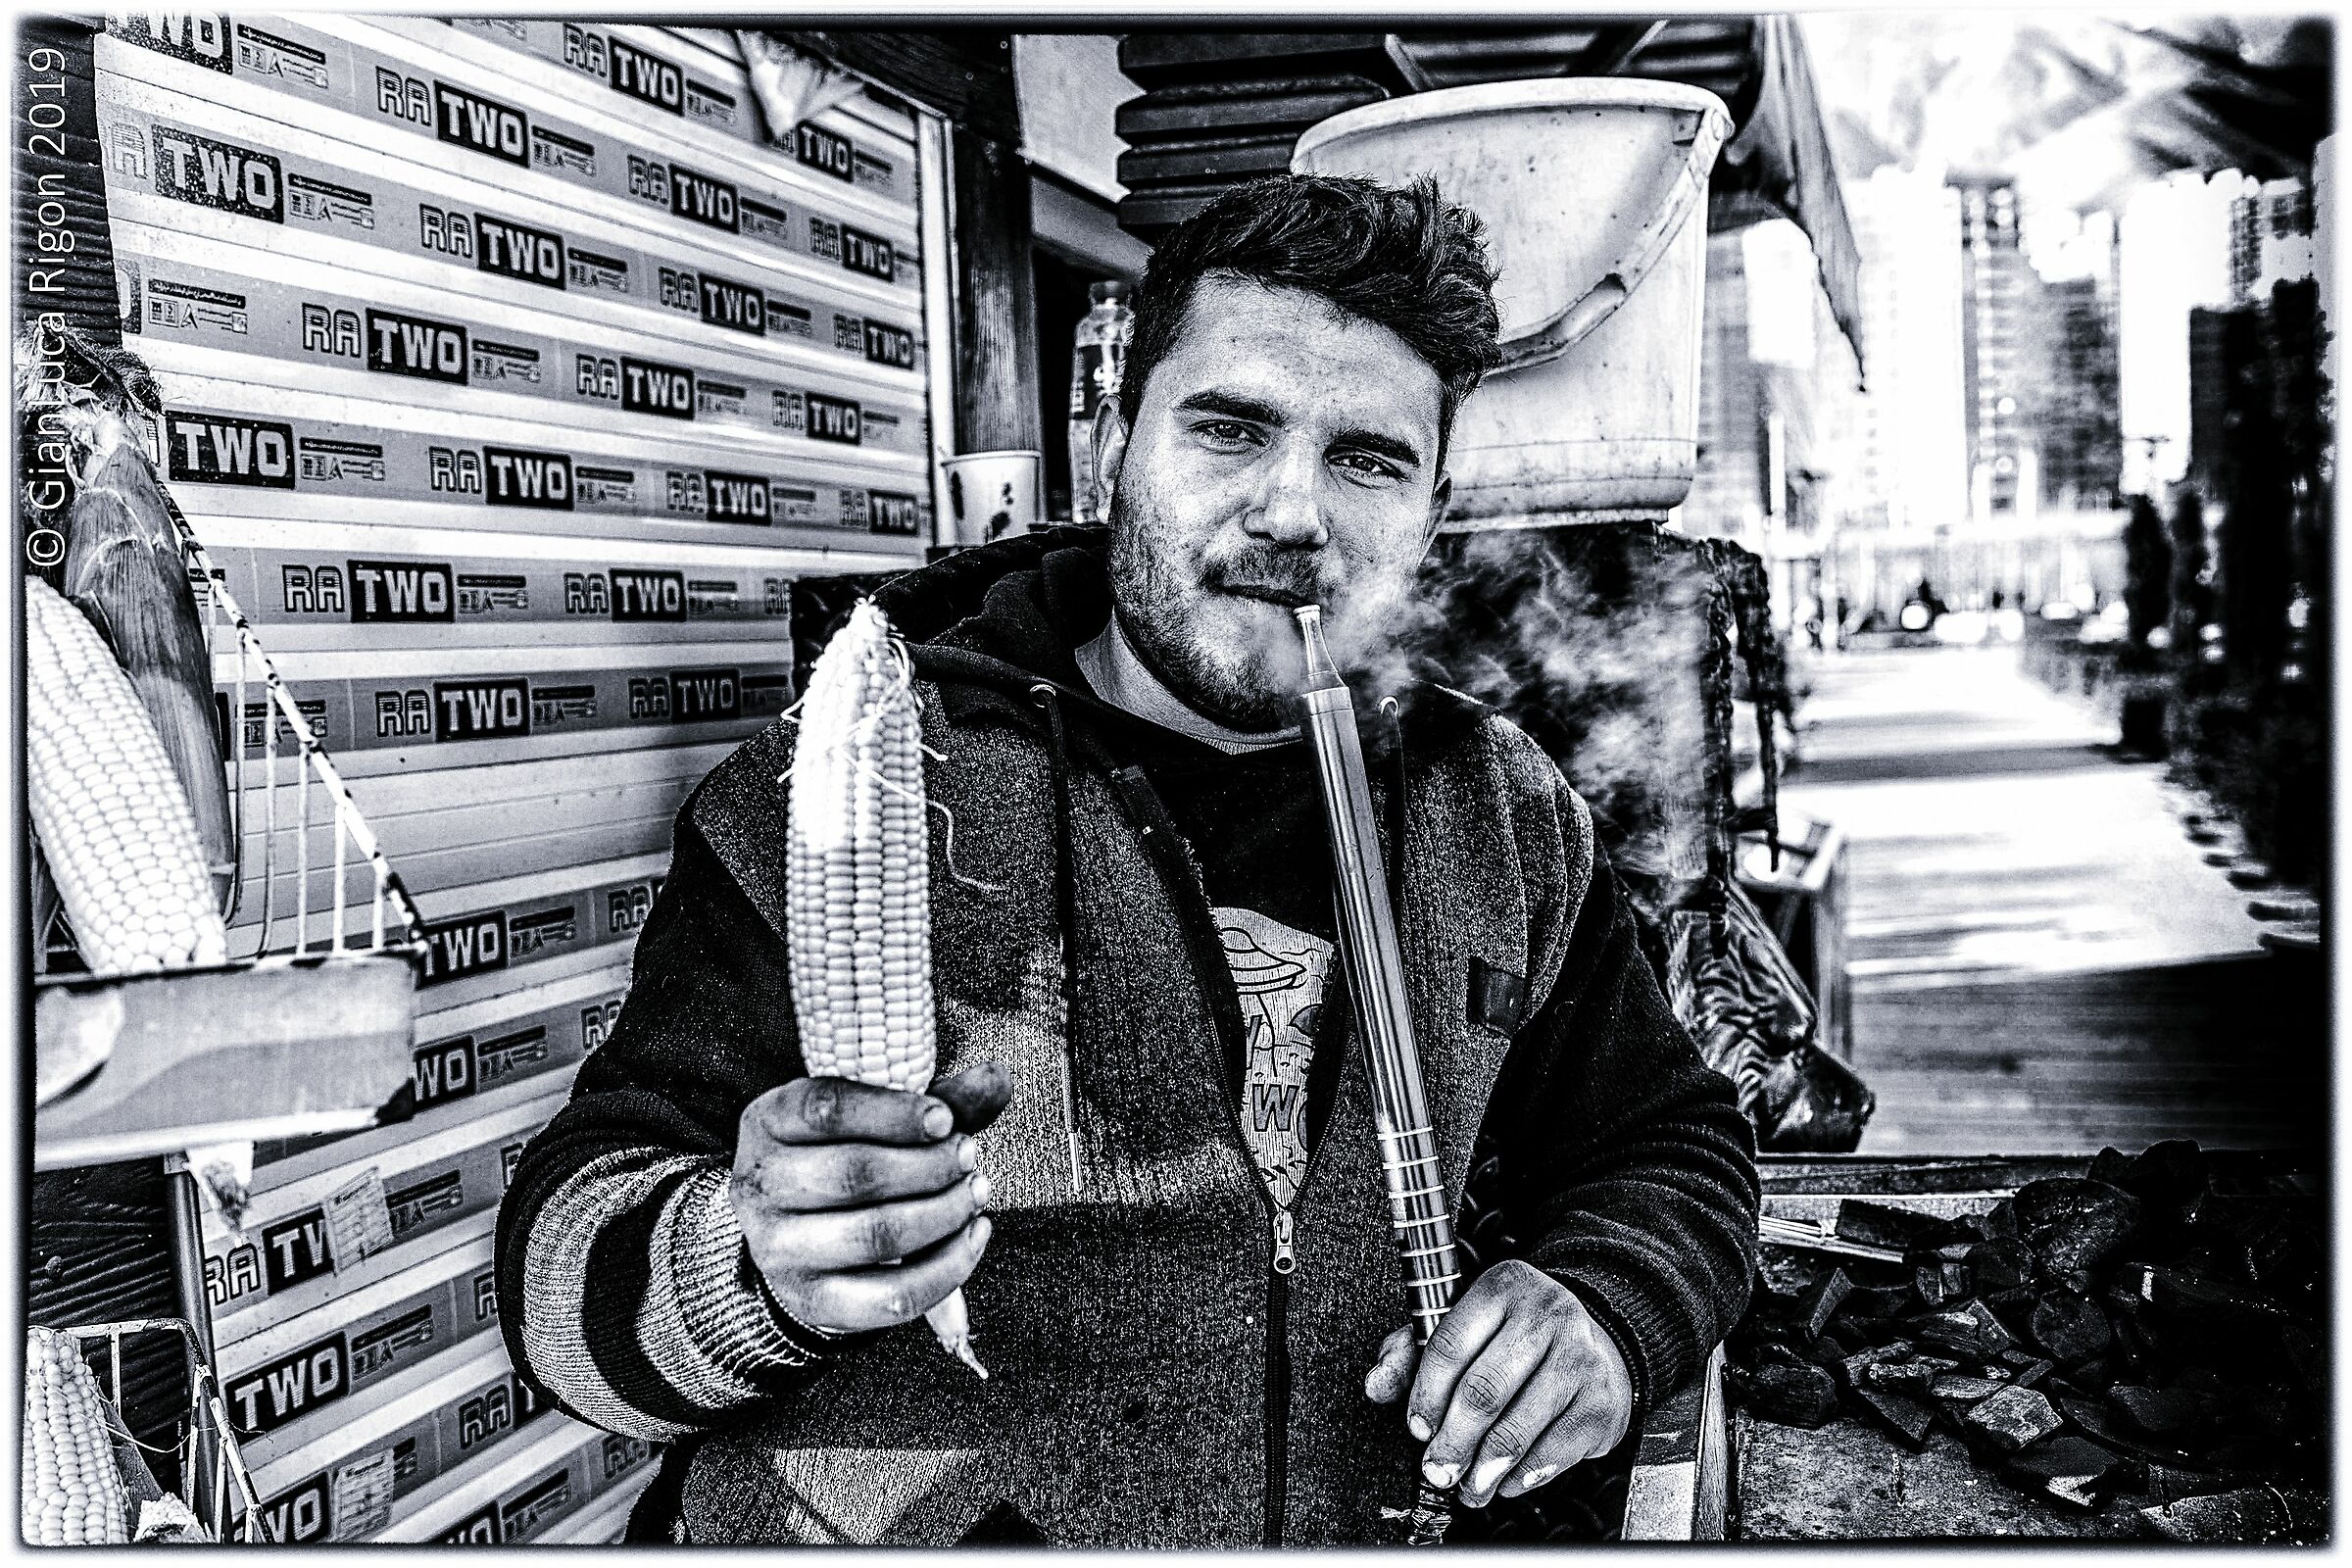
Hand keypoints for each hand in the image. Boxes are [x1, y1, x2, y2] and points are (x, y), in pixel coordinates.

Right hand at [730, 1060, 1011, 1333]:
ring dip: (944, 1212)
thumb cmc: (846, 1156)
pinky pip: (891, 1297)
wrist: (799, 1234)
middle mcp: (761, 1186)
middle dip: (930, 1166)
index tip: (944, 1120)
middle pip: (855, 1174)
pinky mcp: (813, 1302)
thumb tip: (997, 1078)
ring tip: (974, 1192)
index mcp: (770, 1121)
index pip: (827, 1108)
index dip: (894, 1113)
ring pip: (875, 1236)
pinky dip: (948, 1267)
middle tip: (967, 1156)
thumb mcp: (875, 1118)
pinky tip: (974, 1235)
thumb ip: (938, 1100)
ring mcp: (779, 1251)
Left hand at [1362, 1259, 1633, 1508]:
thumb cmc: (1516, 1340)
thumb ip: (1411, 1352)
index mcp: (1501, 1287)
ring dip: (1484, 1469)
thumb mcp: (1463, 1327)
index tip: (1417, 1428)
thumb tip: (1377, 1384)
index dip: (1425, 1395)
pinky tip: (1506, 1481)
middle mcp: (1546, 1314)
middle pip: (1483, 1391)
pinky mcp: (1601, 1401)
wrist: (1596, 1343)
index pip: (1450, 1345)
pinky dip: (1523, 1476)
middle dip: (1452, 1442)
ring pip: (1518, 1427)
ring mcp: (1580, 1358)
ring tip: (1468, 1486)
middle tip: (1437, 1470)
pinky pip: (1554, 1451)